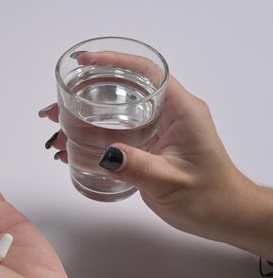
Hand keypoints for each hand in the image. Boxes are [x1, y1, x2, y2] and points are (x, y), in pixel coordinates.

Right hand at [40, 51, 272, 259]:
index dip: (113, 61)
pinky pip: (116, 132)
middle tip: (55, 107)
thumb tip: (105, 154)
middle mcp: (168, 113)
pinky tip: (71, 147)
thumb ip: (138, 166)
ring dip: (84, 117)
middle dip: (85, 93)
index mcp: (180, 110)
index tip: (83, 62)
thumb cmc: (208, 196)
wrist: (224, 215)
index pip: (145, 72)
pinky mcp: (149, 144)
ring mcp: (158, 128)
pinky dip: (91, 136)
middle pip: (123, 89)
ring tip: (55, 128)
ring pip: (116, 111)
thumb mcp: (170, 181)